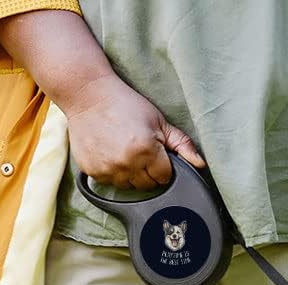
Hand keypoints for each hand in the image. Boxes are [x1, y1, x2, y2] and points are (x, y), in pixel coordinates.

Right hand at [0, 11, 204, 191]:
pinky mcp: (93, 171)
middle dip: (148, 172)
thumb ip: (182, 145)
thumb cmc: (126, 104)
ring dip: (131, 174)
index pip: (165, 178)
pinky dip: (113, 172)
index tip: (156, 153)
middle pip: (148, 185)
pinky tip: (111, 152)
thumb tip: (201, 165)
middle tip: (140, 149)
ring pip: (129, 187)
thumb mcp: (159, 121)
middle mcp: (127, 163)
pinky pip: (111, 183)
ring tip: (124, 150)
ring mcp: (108, 169)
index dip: (163, 167)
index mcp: (147, 151)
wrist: (87, 94)